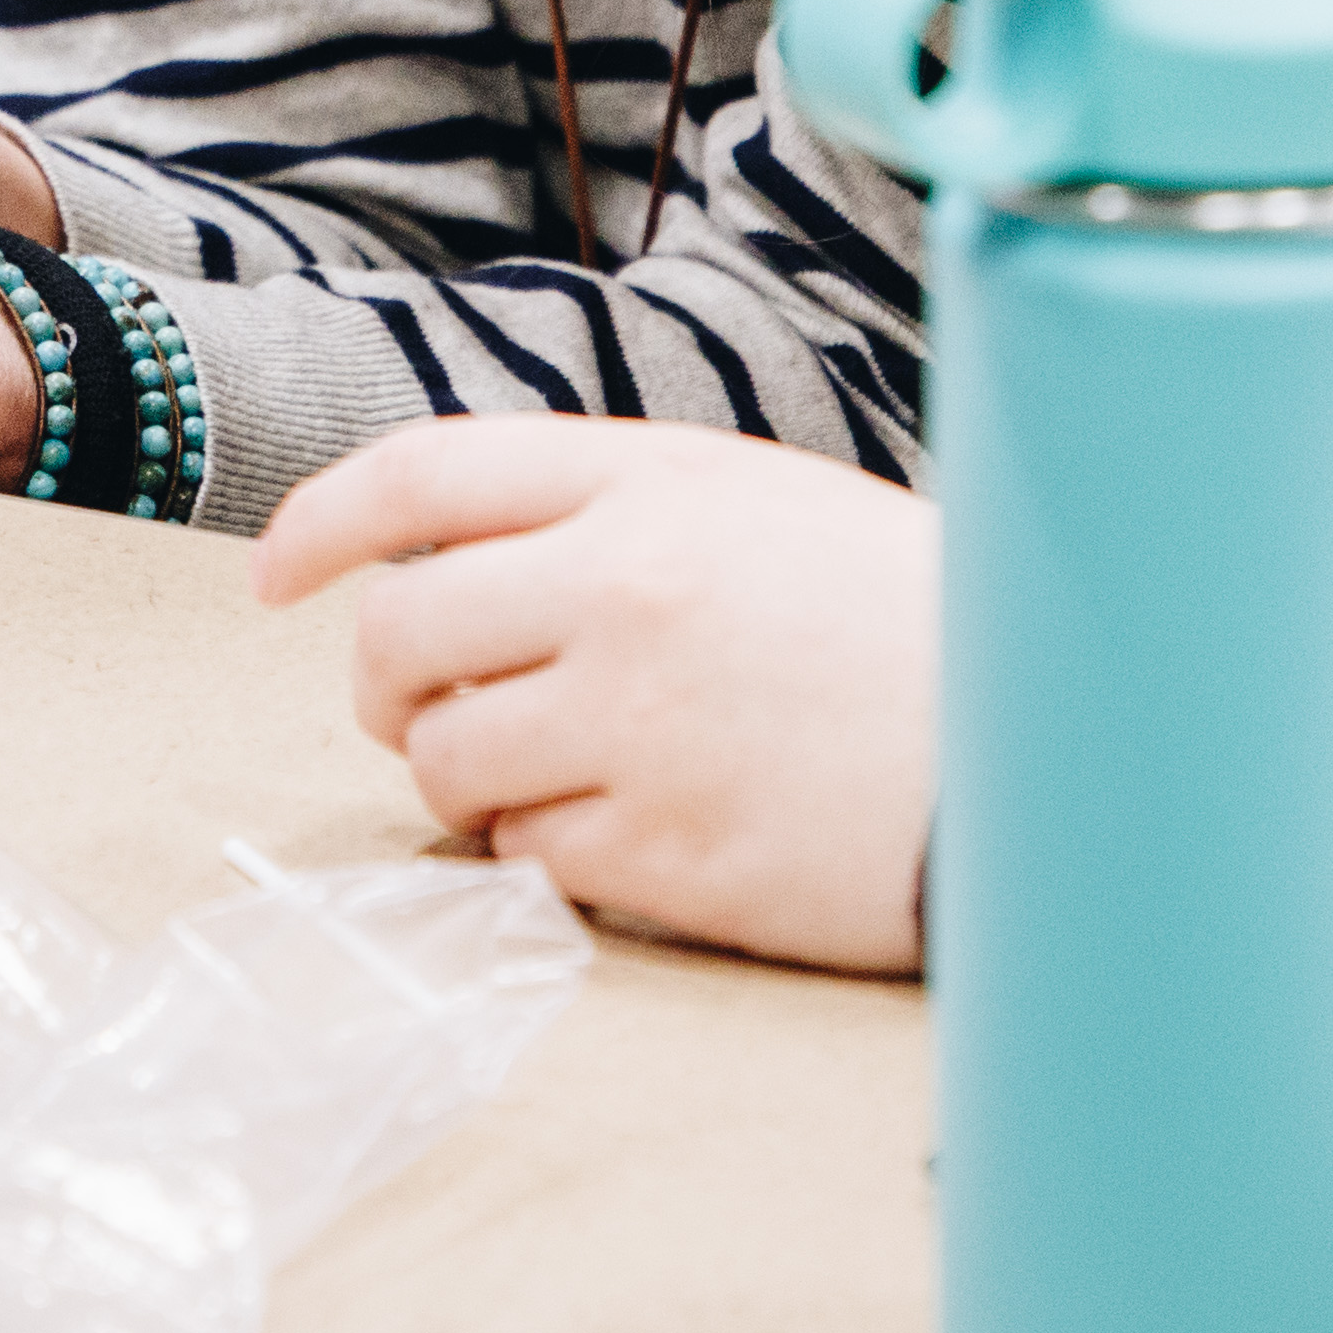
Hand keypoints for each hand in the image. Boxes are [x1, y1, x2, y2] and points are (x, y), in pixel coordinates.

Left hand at [255, 420, 932, 974]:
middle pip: (400, 635)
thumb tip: (443, 556)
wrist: (1059, 746)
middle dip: (387, 684)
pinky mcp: (672, 852)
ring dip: (463, 776)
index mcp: (650, 480)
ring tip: (548, 772)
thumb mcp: (758, 502)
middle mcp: (626, 589)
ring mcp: (643, 725)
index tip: (273, 577)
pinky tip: (626, 830)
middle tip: (429, 709)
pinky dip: (548, 854)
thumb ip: (604, 509)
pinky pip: (528, 860)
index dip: (319, 523)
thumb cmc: (902, 617)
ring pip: (445, 761)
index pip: (422, 473)